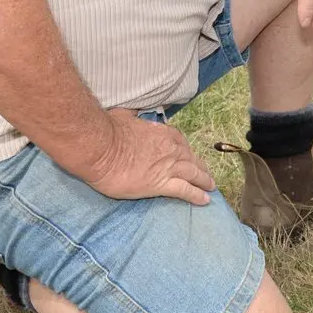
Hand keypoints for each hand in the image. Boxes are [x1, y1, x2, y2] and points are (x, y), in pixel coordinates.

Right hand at [83, 109, 215, 203]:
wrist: (101, 148)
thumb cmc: (109, 130)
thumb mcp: (125, 115)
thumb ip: (132, 115)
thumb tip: (130, 111)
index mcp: (163, 133)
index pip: (181, 143)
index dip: (187, 151)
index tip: (190, 156)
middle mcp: (171, 148)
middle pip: (191, 158)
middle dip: (200, 167)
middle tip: (207, 174)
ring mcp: (168, 166)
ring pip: (193, 174)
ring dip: (204, 181)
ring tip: (211, 187)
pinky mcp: (161, 184)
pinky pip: (185, 190)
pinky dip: (196, 195)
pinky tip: (204, 200)